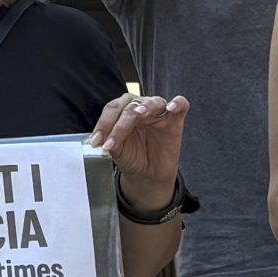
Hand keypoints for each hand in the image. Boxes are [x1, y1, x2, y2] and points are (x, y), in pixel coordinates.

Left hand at [90, 92, 188, 211]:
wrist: (148, 174)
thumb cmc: (132, 157)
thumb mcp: (118, 152)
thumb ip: (112, 143)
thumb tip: (102, 140)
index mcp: (122, 110)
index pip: (112, 109)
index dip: (103, 124)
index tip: (96, 142)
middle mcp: (140, 106)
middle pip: (129, 107)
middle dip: (118, 124)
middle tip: (111, 142)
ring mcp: (158, 112)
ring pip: (152, 102)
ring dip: (145, 107)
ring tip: (138, 115)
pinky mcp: (176, 119)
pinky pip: (181, 104)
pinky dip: (177, 103)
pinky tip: (171, 108)